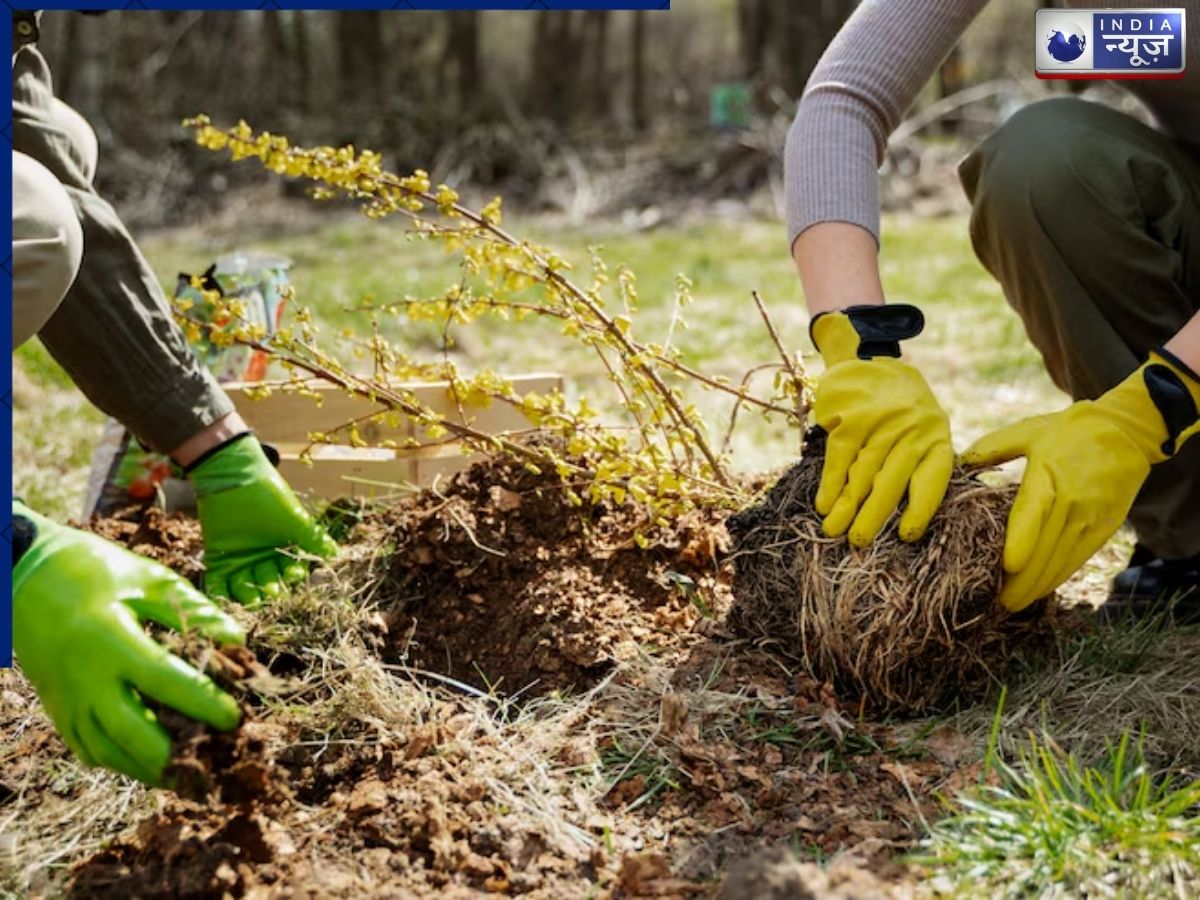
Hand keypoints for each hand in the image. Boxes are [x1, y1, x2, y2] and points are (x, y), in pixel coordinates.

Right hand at [12, 501, 243, 784]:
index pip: (164, 682)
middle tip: (216, 756)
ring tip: (192, 772)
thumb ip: (194, 612)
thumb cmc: (95, 571)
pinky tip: (154, 763)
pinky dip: (123, 763)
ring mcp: (67, 699)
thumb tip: (237, 642)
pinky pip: (90, 750)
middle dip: (177, 752)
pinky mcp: (57, 710)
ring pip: (109, 752)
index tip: (234, 717)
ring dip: (151, 768)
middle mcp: (84, 677)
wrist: (25, 576)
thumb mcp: (149, 579)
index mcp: (109, 640)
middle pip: (133, 733)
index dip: (202, 703)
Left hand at [189, 434, 336, 605]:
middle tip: (272, 592)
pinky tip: (224, 602)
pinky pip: (218, 584)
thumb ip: (314, 540)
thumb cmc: (270, 498)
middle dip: (272, 589)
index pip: (293, 571)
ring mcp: (241, 561)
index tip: (296, 576)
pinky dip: (220, 594)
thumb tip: (337, 555)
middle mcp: (264, 559)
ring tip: (251, 599)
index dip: (295, 575)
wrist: (236, 480)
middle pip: (270, 582)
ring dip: (248, 595)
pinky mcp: (219, 560)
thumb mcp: (295, 520)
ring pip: (246, 587)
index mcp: (284, 550)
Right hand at [811, 305, 954, 545]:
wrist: (870, 359)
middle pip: (892, 481)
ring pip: (863, 472)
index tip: (905, 535)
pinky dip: (831, 482)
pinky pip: (840, 456)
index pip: (933, 478)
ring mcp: (880, 422)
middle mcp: (911, 430)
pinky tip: (824, 505)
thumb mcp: (920, 428)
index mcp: (935, 437)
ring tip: (834, 531)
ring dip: (847, 505)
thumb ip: (917, 464)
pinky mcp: (851, 416)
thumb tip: (905, 517)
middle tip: (859, 543)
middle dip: (873, 515)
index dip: (920, 508)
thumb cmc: (899, 408)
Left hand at [963, 350, 1199, 611]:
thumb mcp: (1029, 431)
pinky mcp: (1103, 529)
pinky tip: (1038, 590)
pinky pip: (1077, 560)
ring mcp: (1090, 519)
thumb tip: (958, 461)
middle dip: (1022, 580)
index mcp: (1049, 476)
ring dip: (1038, 586)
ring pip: (1062, 561)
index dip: (1022, 542)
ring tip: (1012, 604)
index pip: (1035, 514)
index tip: (1007, 566)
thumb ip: (992, 447)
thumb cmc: (1069, 431)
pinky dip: (1057, 578)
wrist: (1126, 433)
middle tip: (997, 602)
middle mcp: (1072, 502)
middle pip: (1046, 549)